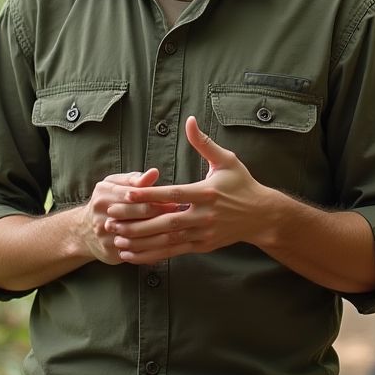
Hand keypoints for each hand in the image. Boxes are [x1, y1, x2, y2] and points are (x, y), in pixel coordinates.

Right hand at [78, 169, 180, 264]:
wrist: (83, 230)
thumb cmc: (106, 202)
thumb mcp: (115, 184)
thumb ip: (134, 179)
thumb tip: (154, 173)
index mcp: (104, 193)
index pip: (136, 196)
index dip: (158, 199)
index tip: (176, 201)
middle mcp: (102, 214)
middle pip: (138, 216)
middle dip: (162, 215)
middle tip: (180, 215)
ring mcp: (105, 235)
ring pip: (139, 236)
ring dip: (160, 234)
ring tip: (177, 230)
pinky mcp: (110, 252)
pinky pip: (135, 252)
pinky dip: (152, 251)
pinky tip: (167, 247)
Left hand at [106, 117, 271, 263]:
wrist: (262, 216)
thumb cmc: (242, 184)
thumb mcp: (226, 161)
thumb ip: (204, 143)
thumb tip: (189, 120)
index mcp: (207, 193)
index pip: (174, 194)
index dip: (150, 194)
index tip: (128, 192)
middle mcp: (204, 216)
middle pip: (166, 221)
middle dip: (138, 222)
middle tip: (112, 219)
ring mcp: (203, 234)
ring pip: (168, 240)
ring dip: (141, 242)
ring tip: (117, 239)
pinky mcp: (202, 246)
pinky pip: (174, 251)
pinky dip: (153, 254)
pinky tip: (134, 253)